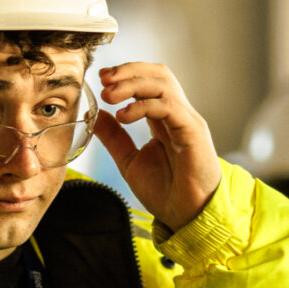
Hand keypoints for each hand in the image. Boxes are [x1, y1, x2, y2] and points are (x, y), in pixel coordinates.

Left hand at [93, 63, 222, 231]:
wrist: (188, 217)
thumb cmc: (167, 192)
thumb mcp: (130, 161)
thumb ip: (114, 138)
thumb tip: (95, 114)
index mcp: (164, 119)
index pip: (148, 81)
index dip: (125, 74)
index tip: (102, 79)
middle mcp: (177, 114)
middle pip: (158, 74)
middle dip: (129, 70)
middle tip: (104, 79)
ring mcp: (187, 121)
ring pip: (163, 85)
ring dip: (133, 84)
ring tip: (109, 95)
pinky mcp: (193, 132)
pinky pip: (168, 107)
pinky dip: (143, 106)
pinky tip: (124, 116)